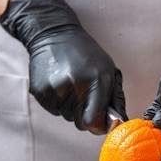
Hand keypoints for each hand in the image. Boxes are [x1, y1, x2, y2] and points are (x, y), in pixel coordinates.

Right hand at [0, 0, 126, 134]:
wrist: (54, 34)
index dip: (98, 125)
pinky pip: (53, 110)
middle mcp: (76, 85)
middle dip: (84, 114)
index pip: (94, 122)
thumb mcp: (108, 71)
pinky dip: (57, 102)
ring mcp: (56, 88)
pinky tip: (58, 83)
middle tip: (83, 93)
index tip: (99, 121)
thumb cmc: (86, 55)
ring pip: (67, 117)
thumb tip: (120, 122)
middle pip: (80, 123)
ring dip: (70, 107)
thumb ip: (116, 99)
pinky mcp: (40, 91)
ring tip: (70, 84)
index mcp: (97, 80)